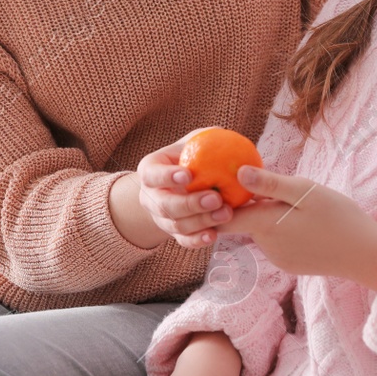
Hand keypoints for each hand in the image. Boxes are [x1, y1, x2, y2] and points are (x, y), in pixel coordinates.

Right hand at [134, 134, 235, 249]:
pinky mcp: (174, 233)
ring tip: (226, 213)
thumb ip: (206, 138)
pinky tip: (214, 235)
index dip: (167, 176)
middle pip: (164, 205)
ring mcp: (160, 217)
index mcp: (150, 170)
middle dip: (189, 203)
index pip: (152, 174)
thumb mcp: (194, 143)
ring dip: (201, 221)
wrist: (185, 185)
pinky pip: (183, 241)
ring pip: (175, 225)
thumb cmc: (192, 157)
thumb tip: (224, 134)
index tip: (188, 175)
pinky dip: (197, 240)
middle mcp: (150, 196)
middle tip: (215, 198)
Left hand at [217, 166, 376, 289]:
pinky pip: (276, 241)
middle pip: (245, 220)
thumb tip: (237, 173)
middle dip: (251, 203)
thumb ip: (270, 183)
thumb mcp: (306, 191)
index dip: (217, 202)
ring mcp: (277, 258)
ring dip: (269, 215)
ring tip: (296, 202)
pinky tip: (306, 222)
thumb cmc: (340, 218)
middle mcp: (265, 245)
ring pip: (262, 229)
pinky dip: (282, 229)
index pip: (224, 217)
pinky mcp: (289, 264)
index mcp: (265, 225)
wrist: (367, 256)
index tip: (220, 185)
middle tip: (274, 184)